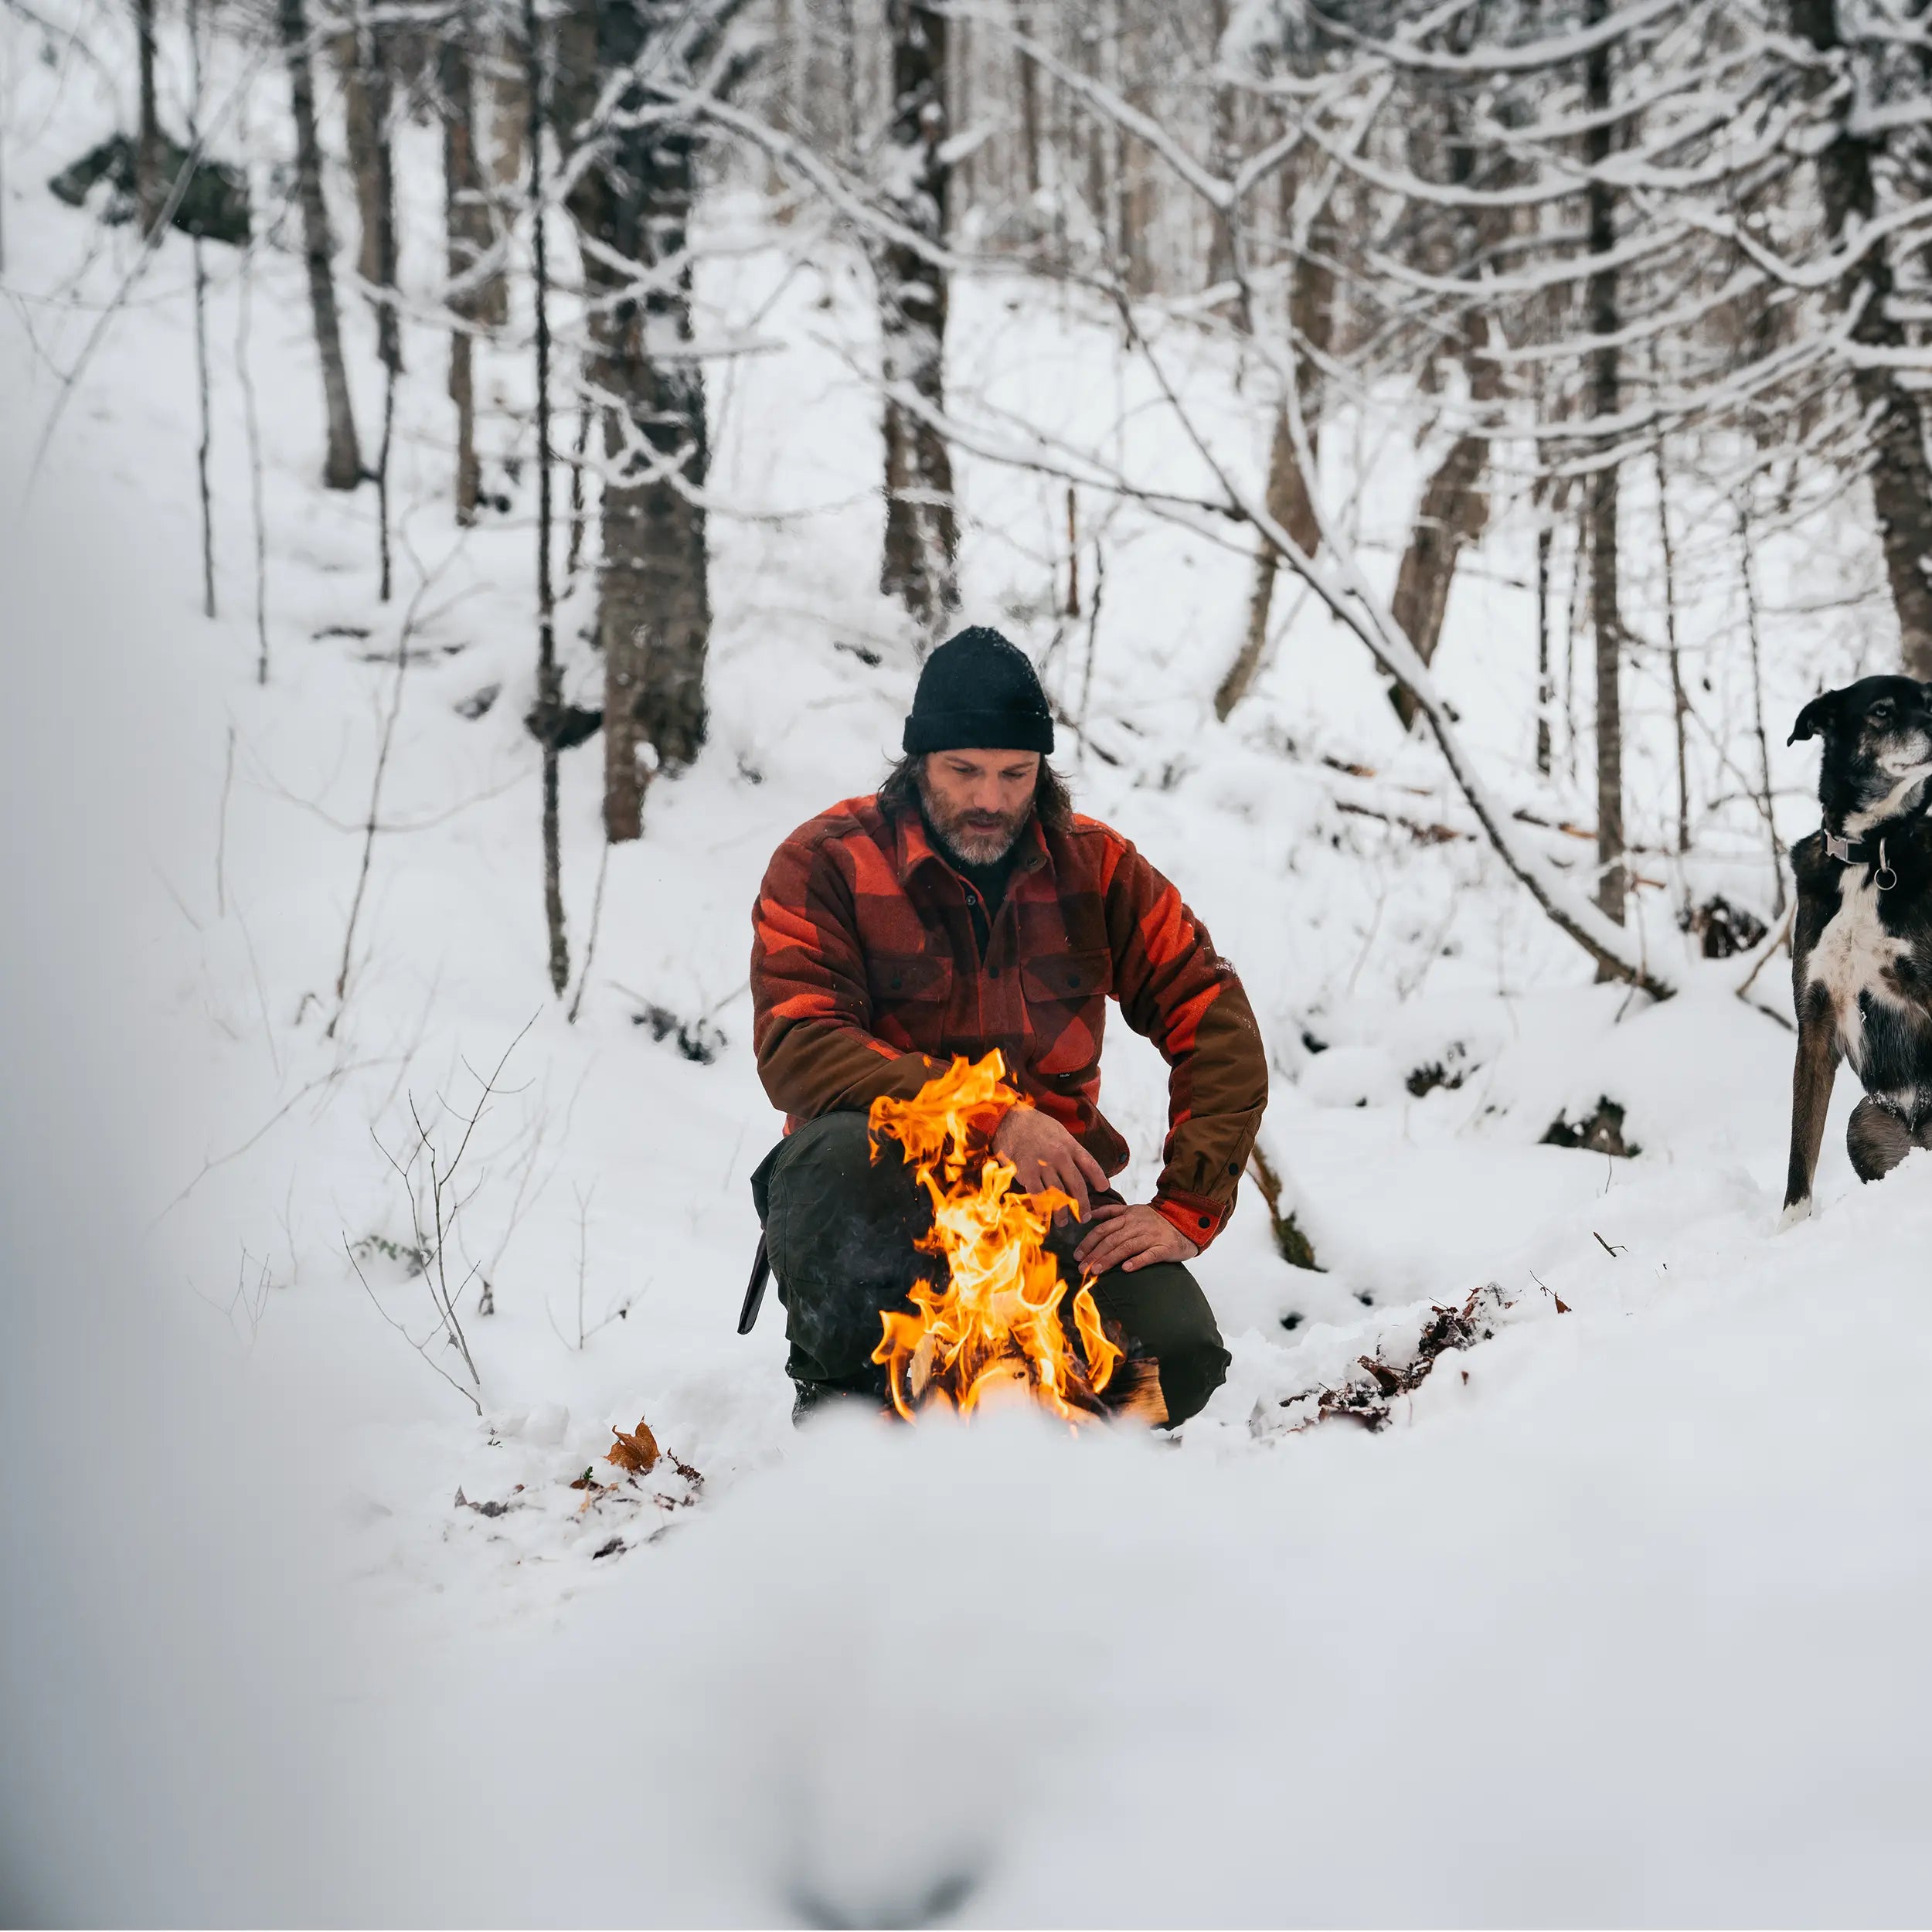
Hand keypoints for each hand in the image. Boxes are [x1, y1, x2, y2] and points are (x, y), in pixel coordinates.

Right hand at [991, 1105, 1107, 1217]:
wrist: (1008, 1119)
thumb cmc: (1032, 1124)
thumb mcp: (1057, 1129)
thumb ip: (1067, 1147)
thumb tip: (1077, 1165)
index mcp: (1069, 1144)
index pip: (1090, 1163)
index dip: (1098, 1177)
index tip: (1103, 1188)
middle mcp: (1060, 1156)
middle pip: (1077, 1185)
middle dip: (1082, 1204)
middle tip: (1085, 1217)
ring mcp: (1044, 1165)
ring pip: (1059, 1194)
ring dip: (1062, 1212)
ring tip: (1064, 1222)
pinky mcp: (1027, 1173)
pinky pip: (1038, 1196)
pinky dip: (1042, 1210)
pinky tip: (1044, 1218)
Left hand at [1074, 1202, 1200, 1275]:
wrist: (1186, 1221)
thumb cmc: (1155, 1220)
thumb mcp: (1133, 1210)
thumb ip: (1111, 1212)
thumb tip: (1089, 1216)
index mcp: (1128, 1216)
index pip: (1103, 1228)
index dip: (1088, 1242)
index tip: (1077, 1255)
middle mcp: (1137, 1225)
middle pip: (1111, 1239)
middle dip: (1094, 1254)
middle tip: (1082, 1267)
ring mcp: (1151, 1236)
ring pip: (1126, 1247)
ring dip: (1110, 1259)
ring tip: (1096, 1270)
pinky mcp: (1164, 1248)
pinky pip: (1149, 1255)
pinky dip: (1137, 1261)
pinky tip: (1126, 1269)